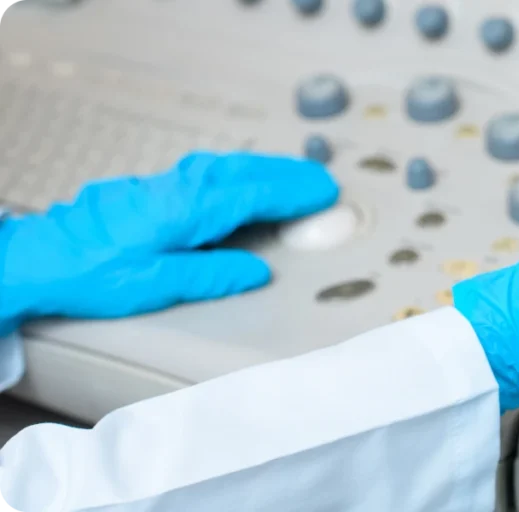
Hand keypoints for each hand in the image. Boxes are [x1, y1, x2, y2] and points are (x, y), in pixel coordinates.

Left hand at [0, 152, 338, 335]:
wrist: (38, 258)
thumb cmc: (90, 274)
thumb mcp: (156, 285)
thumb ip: (212, 275)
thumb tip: (255, 270)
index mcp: (187, 209)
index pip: (255, 194)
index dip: (293, 194)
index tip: (323, 193)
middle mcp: (179, 188)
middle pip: (246, 171)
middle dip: (287, 173)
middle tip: (321, 180)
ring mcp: (165, 182)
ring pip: (227, 165)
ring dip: (265, 168)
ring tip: (292, 176)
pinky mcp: (152, 188)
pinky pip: (210, 170)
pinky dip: (239, 170)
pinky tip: (242, 179)